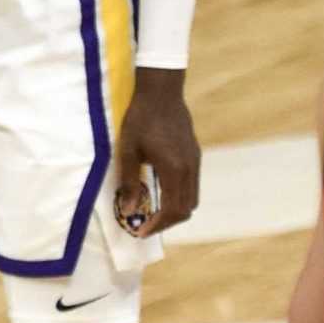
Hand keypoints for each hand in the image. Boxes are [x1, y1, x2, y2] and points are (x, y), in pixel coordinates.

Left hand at [113, 68, 199, 238]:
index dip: (157, 225)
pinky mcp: (195, 155)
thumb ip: (129, 183)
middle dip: (167, 222)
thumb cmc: (141, 119)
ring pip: (192, 198)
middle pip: (186, 209)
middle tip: (146, 225)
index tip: (141, 231)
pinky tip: (161, 192)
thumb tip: (128, 210)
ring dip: (175, 210)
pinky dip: (179, 196)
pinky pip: (192, 185)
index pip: (172, 210)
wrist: (161, 91)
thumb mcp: (128, 151)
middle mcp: (190, 168)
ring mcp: (195, 161)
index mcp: (174, 170)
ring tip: (153, 212)